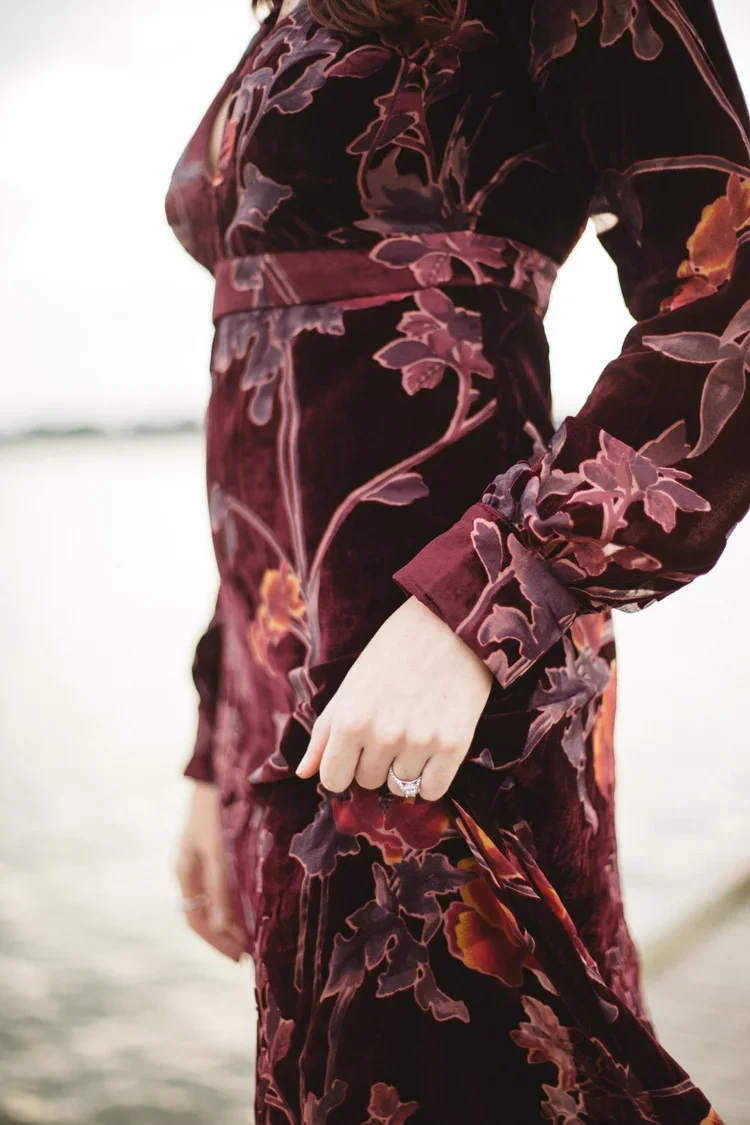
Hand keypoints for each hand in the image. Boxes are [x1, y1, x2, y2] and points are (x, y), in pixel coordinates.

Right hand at [174, 781, 245, 960]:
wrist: (220, 767)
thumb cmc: (217, 808)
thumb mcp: (218, 849)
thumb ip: (219, 887)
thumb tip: (219, 927)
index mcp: (185, 871)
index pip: (196, 919)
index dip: (218, 942)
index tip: (242, 958)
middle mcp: (192, 867)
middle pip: (206, 913)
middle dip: (227, 935)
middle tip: (254, 954)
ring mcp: (203, 856)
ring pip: (216, 899)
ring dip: (234, 919)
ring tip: (258, 934)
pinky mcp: (218, 845)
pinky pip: (224, 882)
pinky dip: (238, 898)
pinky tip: (257, 902)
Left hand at [296, 595, 493, 800]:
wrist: (449, 624)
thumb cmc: (394, 651)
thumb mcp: (350, 685)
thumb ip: (325, 732)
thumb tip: (304, 774)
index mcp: (349, 720)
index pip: (333, 780)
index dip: (343, 768)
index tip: (356, 752)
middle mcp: (381, 735)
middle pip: (368, 783)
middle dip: (375, 763)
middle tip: (392, 727)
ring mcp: (419, 742)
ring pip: (401, 787)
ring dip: (405, 768)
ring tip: (415, 730)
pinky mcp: (453, 745)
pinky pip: (433, 790)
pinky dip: (431, 779)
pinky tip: (434, 750)